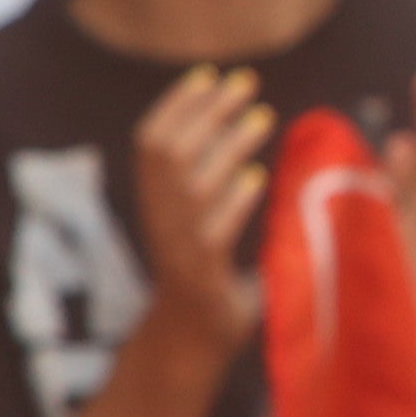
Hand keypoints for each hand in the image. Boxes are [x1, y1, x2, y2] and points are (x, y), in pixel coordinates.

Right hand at [126, 67, 274, 355]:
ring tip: (264, 116)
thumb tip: (243, 123)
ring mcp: (178, 250)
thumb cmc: (208, 276)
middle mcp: (159, 221)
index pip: (151, 142)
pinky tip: (257, 180)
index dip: (177, 104)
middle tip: (246, 81)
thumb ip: (215, 181)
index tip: (210, 73)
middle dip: (205, 112)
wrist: (189, 344)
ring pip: (191, 187)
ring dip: (227, 146)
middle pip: (169, 154)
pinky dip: (233, 204)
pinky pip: (212, 234)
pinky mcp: (201, 278)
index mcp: (155, 204)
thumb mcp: (204, 221)